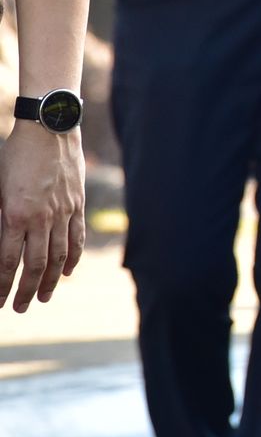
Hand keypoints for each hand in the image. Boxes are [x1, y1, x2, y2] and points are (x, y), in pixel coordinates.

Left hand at [0, 124, 82, 311]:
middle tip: (20, 308)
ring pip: (59, 256)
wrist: (50, 128)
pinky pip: (76, 237)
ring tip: (43, 298)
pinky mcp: (77, 204)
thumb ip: (0, 217)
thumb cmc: (16, 155)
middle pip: (36, 264)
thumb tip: (0, 244)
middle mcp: (42, 217)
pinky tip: (66, 272)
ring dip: (49, 281)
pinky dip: (73, 258)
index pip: (9, 261)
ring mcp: (63, 211)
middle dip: (26, 290)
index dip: (3, 285)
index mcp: (16, 214)